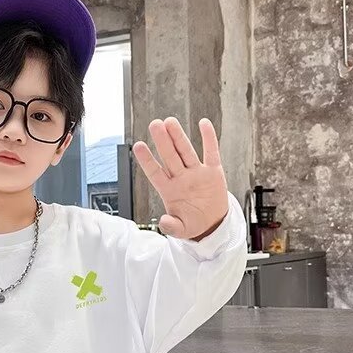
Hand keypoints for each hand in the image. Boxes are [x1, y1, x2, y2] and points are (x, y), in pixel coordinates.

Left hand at [131, 117, 228, 239]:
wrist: (213, 224)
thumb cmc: (193, 224)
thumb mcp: (181, 230)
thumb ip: (171, 227)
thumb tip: (163, 222)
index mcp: (170, 190)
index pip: (155, 172)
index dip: (147, 160)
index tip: (138, 146)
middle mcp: (181, 178)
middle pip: (170, 156)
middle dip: (162, 141)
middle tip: (155, 124)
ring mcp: (197, 173)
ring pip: (186, 151)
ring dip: (178, 137)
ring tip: (170, 121)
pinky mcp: (213, 172)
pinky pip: (211, 152)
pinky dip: (209, 138)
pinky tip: (203, 124)